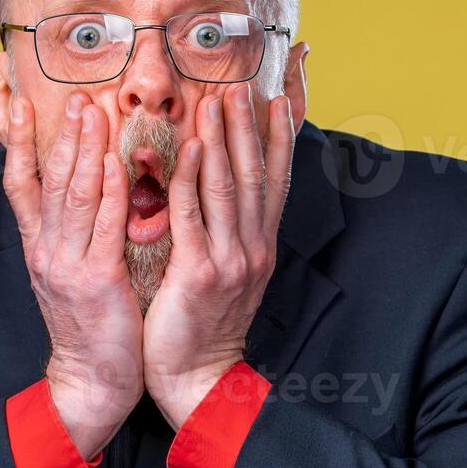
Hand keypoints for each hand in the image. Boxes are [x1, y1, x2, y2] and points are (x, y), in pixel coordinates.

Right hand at [3, 90, 143, 458]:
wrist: (92, 379)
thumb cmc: (91, 321)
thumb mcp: (70, 269)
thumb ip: (75, 227)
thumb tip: (87, 180)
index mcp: (39, 244)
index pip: (20, 180)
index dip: (18, 139)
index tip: (17, 99)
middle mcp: (46, 249)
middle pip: (48, 178)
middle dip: (60, 131)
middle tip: (74, 92)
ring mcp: (68, 265)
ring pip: (74, 195)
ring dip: (84, 149)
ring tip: (92, 111)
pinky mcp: (97, 282)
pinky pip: (103, 229)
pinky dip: (109, 193)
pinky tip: (115, 164)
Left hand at [143, 85, 294, 429]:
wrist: (198, 381)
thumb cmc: (201, 328)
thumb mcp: (226, 276)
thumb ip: (225, 235)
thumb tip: (216, 192)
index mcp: (259, 247)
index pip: (273, 182)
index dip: (277, 139)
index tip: (276, 101)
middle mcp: (251, 248)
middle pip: (253, 175)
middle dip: (247, 127)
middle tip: (240, 86)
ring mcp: (229, 260)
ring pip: (227, 186)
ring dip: (222, 140)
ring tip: (217, 101)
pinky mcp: (198, 273)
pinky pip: (193, 216)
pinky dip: (191, 179)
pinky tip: (188, 149)